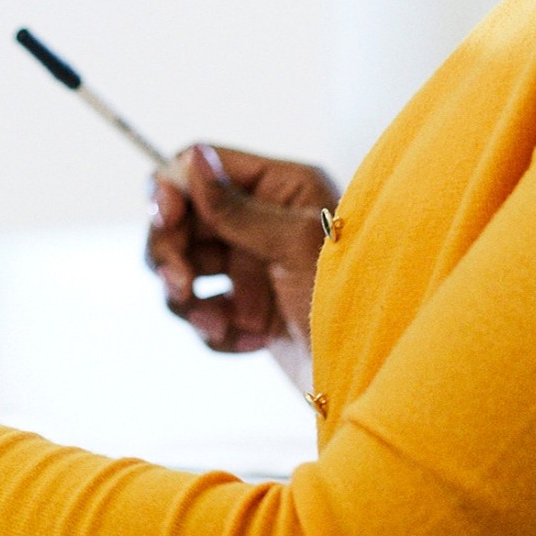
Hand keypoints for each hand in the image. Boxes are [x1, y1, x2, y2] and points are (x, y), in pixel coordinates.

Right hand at [148, 144, 341, 357]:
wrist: (370, 377)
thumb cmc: (348, 299)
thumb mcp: (295, 245)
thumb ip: (236, 207)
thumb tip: (193, 158)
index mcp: (279, 187)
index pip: (203, 167)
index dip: (173, 189)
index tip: (165, 219)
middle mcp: (261, 220)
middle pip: (181, 219)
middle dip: (172, 253)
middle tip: (179, 286)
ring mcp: (251, 266)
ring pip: (182, 267)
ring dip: (186, 298)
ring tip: (214, 323)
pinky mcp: (245, 310)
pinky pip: (203, 310)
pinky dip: (213, 328)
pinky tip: (246, 342)